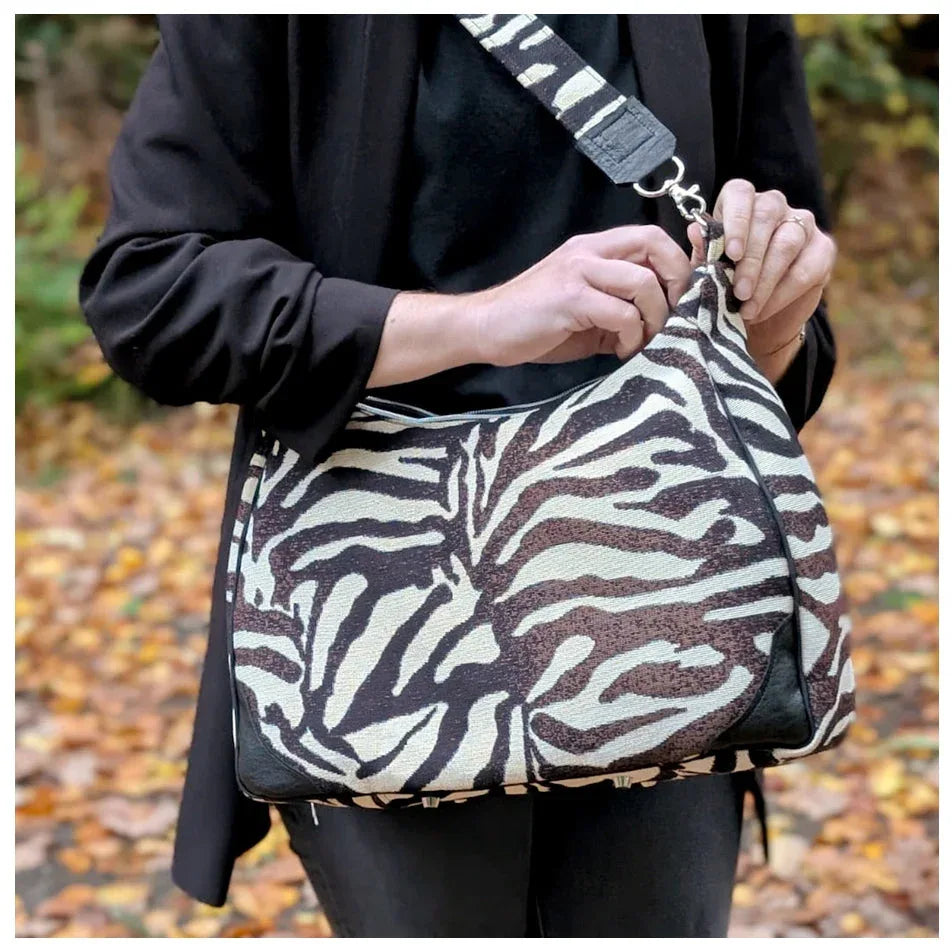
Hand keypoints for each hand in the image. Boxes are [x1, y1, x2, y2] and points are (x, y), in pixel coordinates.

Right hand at [471, 225, 691, 365]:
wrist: (486, 329)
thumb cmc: (535, 323)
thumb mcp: (586, 308)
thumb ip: (620, 304)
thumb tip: (662, 321)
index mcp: (594, 248)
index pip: (651, 236)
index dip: (678, 262)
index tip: (679, 298)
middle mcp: (588, 251)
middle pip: (654, 243)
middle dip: (676, 281)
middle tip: (671, 316)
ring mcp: (578, 272)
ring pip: (643, 281)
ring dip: (654, 317)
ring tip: (642, 340)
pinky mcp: (569, 299)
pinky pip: (621, 314)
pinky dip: (631, 337)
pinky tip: (619, 351)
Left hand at [687, 179, 836, 381]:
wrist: (755, 320)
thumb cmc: (724, 286)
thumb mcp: (706, 272)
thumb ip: (702, 252)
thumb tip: (694, 231)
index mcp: (740, 203)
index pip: (740, 193)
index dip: (736, 220)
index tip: (731, 254)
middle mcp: (773, 206)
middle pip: (766, 217)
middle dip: (751, 260)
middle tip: (738, 292)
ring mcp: (802, 224)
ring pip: (787, 243)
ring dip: (765, 280)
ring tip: (747, 309)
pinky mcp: (822, 250)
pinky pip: (805, 270)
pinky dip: (781, 294)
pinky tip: (763, 310)